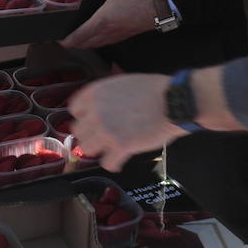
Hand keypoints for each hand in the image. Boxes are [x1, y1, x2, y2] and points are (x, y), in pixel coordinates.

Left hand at [61, 0, 156, 49]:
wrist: (156, 12)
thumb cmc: (136, 1)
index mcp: (100, 22)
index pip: (78, 36)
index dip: (66, 40)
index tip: (58, 39)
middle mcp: (105, 33)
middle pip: (83, 44)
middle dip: (73, 43)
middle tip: (65, 38)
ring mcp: (113, 37)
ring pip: (93, 45)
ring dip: (84, 44)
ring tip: (77, 38)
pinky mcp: (121, 37)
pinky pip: (103, 43)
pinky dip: (95, 42)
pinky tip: (95, 36)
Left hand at [70, 74, 185, 171]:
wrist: (173, 101)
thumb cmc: (153, 90)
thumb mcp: (122, 83)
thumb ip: (106, 96)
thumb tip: (100, 106)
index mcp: (95, 93)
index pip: (75, 110)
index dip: (84, 117)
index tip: (91, 122)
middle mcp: (96, 112)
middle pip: (79, 131)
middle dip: (90, 135)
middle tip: (101, 138)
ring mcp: (106, 130)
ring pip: (87, 149)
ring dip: (98, 150)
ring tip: (109, 150)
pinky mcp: (120, 147)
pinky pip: (106, 163)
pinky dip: (113, 164)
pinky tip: (120, 161)